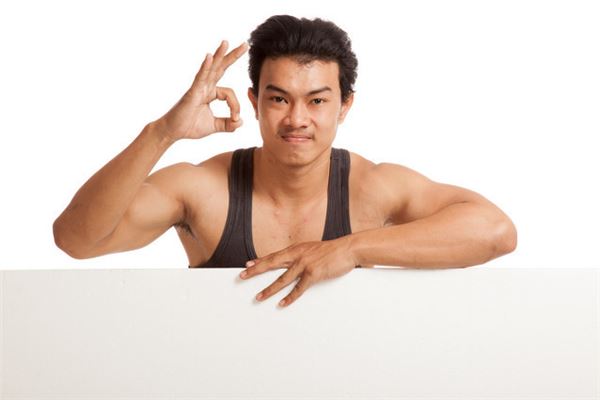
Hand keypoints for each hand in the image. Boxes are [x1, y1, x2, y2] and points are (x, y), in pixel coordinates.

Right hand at [156, 40, 247, 141]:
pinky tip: (210, 56)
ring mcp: (198, 87)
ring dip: (219, 55)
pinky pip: (200, 77)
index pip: (230, 93)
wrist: (172, 131)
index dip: (236, 106)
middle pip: (221, 68)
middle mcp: (205, 86)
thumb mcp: (214, 126)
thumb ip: (228, 124)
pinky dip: (205, 67)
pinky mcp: (192, 92)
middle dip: (233, 56)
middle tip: (246, 44)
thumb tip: (241, 121)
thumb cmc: (189, 126)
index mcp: (211, 93)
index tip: (236, 118)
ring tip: (226, 42)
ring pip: (211, 68)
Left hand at [239, 237, 357, 306]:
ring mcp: (304, 264)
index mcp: (297, 249)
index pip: (274, 255)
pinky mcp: (313, 273)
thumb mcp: (313, 249)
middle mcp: (297, 255)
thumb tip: (294, 263)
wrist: (348, 248)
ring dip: (269, 289)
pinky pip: (298, 288)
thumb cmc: (333, 251)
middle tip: (241, 277)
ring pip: (282, 279)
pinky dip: (289, 297)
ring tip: (258, 297)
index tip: (247, 265)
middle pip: (271, 264)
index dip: (260, 261)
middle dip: (255, 271)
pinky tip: (282, 303)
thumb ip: (302, 255)